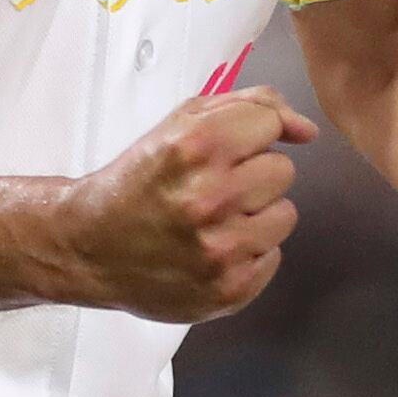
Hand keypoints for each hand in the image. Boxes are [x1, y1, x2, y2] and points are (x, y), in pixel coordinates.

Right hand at [53, 87, 313, 320]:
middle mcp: (209, 197)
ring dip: (256, 215)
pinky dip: (248, 253)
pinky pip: (273, 257)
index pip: (270, 124)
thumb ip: (249, 107)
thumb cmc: (140, 180)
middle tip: (213, 188)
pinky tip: (213, 249)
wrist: (90, 246)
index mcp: (195, 146)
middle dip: (252, 175)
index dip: (249, 135)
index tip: (222, 151)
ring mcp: (221, 249)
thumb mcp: (182, 124)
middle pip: (283, 171)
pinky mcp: (229, 289)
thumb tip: (308, 131)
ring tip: (215, 220)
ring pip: (285, 215)